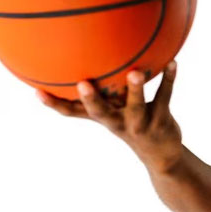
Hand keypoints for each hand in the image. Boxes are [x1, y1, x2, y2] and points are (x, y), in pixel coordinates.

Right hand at [35, 60, 183, 172]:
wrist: (162, 154)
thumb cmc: (133, 124)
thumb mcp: (116, 110)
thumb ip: (106, 91)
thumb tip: (90, 57)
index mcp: (103, 118)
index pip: (73, 113)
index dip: (55, 104)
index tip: (37, 91)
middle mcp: (118, 123)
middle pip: (101, 113)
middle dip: (91, 100)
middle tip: (82, 84)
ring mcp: (140, 123)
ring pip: (137, 106)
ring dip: (136, 90)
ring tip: (136, 72)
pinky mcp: (161, 120)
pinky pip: (165, 97)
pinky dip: (169, 79)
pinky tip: (173, 62)